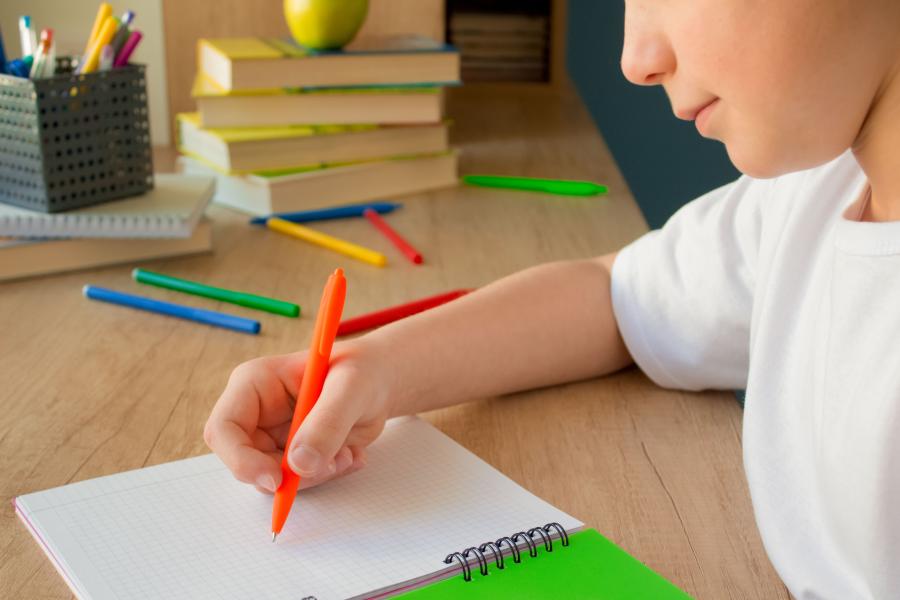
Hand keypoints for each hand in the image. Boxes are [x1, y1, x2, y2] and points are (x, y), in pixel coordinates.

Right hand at [204, 339, 393, 493]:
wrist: (381, 382)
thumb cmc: (363, 371)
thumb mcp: (351, 389)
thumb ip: (327, 423)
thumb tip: (298, 464)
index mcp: (255, 384)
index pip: (223, 429)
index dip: (242, 460)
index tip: (278, 479)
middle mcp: (257, 414)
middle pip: (247, 463)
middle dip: (290, 475)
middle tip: (333, 463)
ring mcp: (273, 437)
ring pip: (274, 480)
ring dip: (316, 476)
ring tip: (348, 452)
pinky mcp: (292, 456)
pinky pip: (298, 483)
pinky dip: (328, 475)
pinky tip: (350, 454)